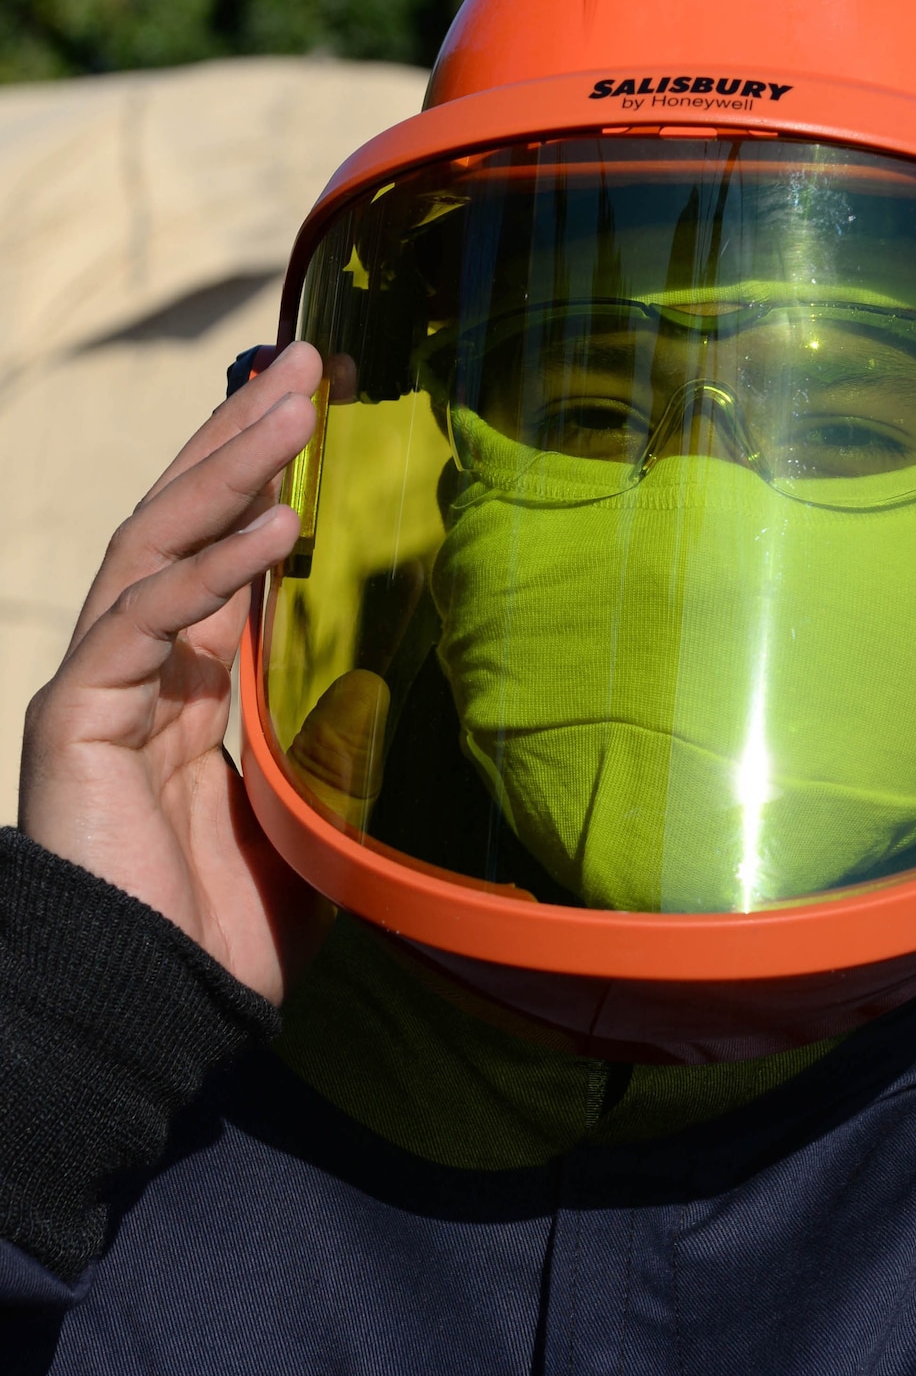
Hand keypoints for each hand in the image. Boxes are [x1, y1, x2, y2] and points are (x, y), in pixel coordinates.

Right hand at [19, 343, 326, 1003]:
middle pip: (184, 522)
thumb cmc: (227, 932)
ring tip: (298, 405)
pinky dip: (208, 571)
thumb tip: (380, 687)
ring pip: (156, 546)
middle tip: (316, 363)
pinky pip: (141, 622)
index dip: (269, 478)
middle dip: (246, 439)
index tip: (332, 415)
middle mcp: (140, 667)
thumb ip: (336, 753)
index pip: (225, 553)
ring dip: (228, 470)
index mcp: (190, 684)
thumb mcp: (310, 824)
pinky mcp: (75, 717)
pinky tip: (277, 527)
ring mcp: (101, 685)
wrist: (160, 1012)